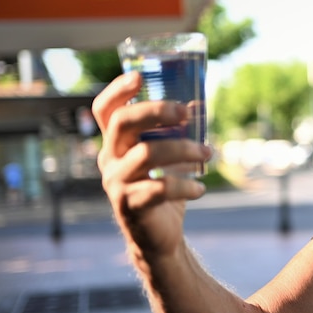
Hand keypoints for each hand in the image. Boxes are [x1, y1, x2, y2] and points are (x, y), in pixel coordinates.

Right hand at [92, 71, 209, 257]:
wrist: (157, 236)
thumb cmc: (163, 188)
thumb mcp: (169, 156)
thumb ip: (177, 131)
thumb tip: (198, 104)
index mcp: (117, 143)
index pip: (105, 110)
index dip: (117, 90)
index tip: (140, 76)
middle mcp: (110, 159)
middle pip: (122, 123)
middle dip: (155, 111)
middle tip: (185, 112)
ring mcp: (116, 183)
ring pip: (146, 153)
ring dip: (183, 149)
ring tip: (208, 152)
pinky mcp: (129, 206)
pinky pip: (158, 188)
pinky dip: (185, 185)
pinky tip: (201, 188)